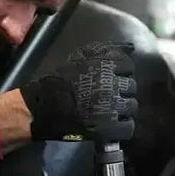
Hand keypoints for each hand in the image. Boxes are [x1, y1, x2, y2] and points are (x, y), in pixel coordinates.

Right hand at [20, 41, 137, 144]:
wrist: (43, 107)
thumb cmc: (61, 80)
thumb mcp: (80, 57)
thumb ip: (106, 49)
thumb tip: (130, 47)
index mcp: (105, 66)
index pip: (128, 66)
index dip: (121, 72)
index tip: (113, 77)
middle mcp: (111, 86)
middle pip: (131, 87)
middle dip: (122, 90)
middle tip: (109, 95)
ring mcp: (111, 108)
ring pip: (131, 106)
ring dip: (123, 108)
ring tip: (110, 110)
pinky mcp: (109, 128)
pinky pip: (128, 127)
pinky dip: (122, 127)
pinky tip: (112, 125)